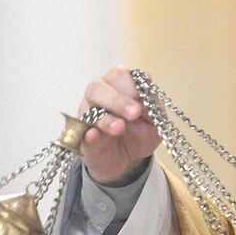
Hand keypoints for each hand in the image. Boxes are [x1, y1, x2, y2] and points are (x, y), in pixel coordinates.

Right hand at [77, 66, 161, 184]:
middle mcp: (99, 95)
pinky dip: (89, 134)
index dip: (131, 86)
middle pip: (99, 88)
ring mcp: (87, 115)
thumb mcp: (154, 121)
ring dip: (106, 118)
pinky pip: (81, 133)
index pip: (120, 75)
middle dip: (118, 100)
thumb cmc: (140, 132)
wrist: (128, 159)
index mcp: (119, 85)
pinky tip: (94, 135)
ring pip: (89, 109)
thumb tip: (147, 99)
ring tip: (120, 128)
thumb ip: (153, 108)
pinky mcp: (82, 137)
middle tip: (134, 113)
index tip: (144, 99)